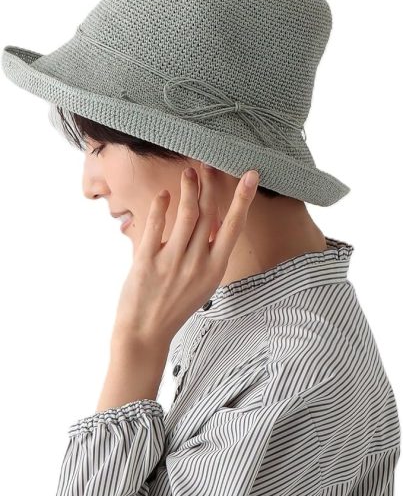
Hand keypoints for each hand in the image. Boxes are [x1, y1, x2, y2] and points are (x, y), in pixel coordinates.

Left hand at [111, 164, 259, 345]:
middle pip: (209, 213)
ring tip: (189, 172)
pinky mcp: (147, 260)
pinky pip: (156, 225)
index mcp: (214, 269)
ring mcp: (172, 261)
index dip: (243, 199)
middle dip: (211, 184)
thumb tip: (215, 222)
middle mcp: (197, 263)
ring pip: (186, 214)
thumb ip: (209, 255)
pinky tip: (164, 194)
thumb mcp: (202, 284)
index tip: (251, 175)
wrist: (146, 332)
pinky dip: (161, 206)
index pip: (233, 226)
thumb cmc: (175, 306)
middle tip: (209, 163)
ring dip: (189, 188)